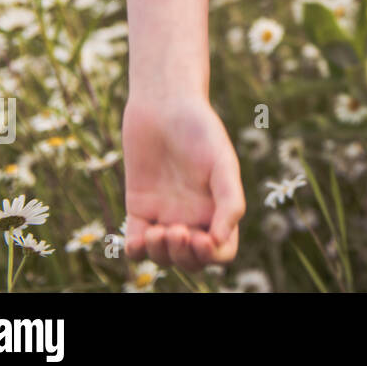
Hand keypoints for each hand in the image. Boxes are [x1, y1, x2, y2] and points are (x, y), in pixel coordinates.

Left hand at [122, 94, 245, 270]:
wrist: (163, 105)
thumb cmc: (200, 130)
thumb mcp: (223, 163)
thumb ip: (229, 201)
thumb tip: (220, 239)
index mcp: (219, 208)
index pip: (222, 250)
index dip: (214, 255)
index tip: (203, 239)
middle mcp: (194, 216)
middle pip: (191, 260)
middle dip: (184, 256)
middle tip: (176, 230)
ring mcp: (165, 215)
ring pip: (164, 256)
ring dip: (161, 254)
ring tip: (157, 231)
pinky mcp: (139, 209)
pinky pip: (136, 244)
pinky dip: (137, 251)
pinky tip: (139, 238)